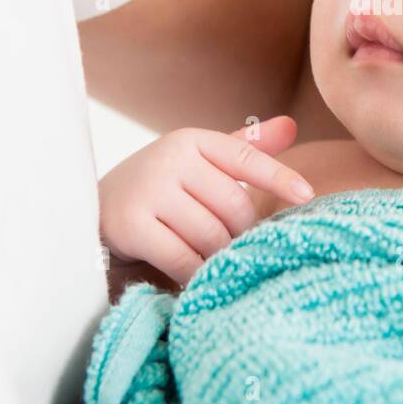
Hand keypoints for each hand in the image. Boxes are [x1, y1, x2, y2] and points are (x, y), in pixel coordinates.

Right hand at [99, 115, 312, 286]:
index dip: (279, 176)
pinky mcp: (131, 226)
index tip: (308, 196)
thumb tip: (292, 126)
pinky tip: (196, 277)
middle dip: (240, 234)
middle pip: (234, 207)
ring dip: (218, 255)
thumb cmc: (162, 189)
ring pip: (211, 235)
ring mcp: (148, 190)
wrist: (94, 213)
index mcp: (192, 141)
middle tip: (232, 246)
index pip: (245, 157)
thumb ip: (244, 150)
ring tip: (212, 260)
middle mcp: (170, 159)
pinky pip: (183, 258)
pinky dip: (196, 273)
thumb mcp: (200, 164)